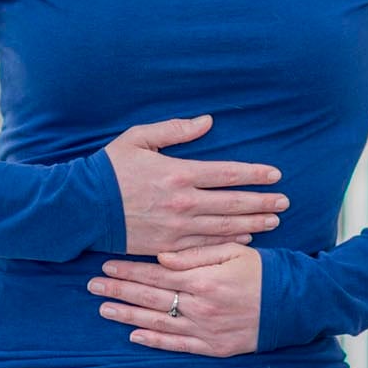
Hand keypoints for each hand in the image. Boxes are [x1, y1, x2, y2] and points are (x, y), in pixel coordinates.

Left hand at [89, 243, 261, 357]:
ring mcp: (204, 329)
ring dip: (128, 315)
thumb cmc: (263, 272)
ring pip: (157, 322)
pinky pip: (177, 345)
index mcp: (203, 278)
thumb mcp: (233, 251)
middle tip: (93, 285)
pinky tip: (133, 335)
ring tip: (104, 308)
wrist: (293, 305)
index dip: (130, 268)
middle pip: (151, 296)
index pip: (157, 272)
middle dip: (119, 289)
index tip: (108, 264)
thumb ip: (196, 253)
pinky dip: (154, 341)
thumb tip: (163, 254)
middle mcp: (200, 305)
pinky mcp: (212, 346)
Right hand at [104, 116, 288, 254]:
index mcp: (179, 173)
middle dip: (263, 202)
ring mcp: (177, 228)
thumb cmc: (109, 169)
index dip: (255, 175)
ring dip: (253, 224)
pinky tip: (244, 240)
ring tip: (273, 221)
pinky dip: (228, 242)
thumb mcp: (140, 139)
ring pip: (225, 228)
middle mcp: (183, 203)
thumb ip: (176, 130)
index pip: (229, 174)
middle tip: (285, 202)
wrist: (81, 207)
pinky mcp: (167, 246)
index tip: (275, 175)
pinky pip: (206, 246)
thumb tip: (207, 121)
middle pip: (234, 204)